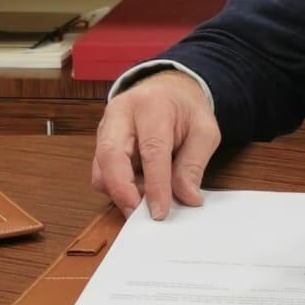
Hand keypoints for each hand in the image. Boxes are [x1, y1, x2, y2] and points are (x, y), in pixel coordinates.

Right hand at [90, 70, 219, 218]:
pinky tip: (138, 188)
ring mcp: (106, 127)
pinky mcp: (100, 141)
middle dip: (122, 191)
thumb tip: (187, 197)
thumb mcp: (204, 131)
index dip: (155, 185)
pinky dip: (117, 187)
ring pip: (100, 168)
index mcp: (152, 105)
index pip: (151, 149)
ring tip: (145, 199)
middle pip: (111, 156)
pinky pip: (101, 171)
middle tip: (138, 216)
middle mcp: (121, 113)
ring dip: (120, 191)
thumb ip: (194, 164)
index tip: (160, 212)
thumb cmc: (185, 109)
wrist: (167, 88)